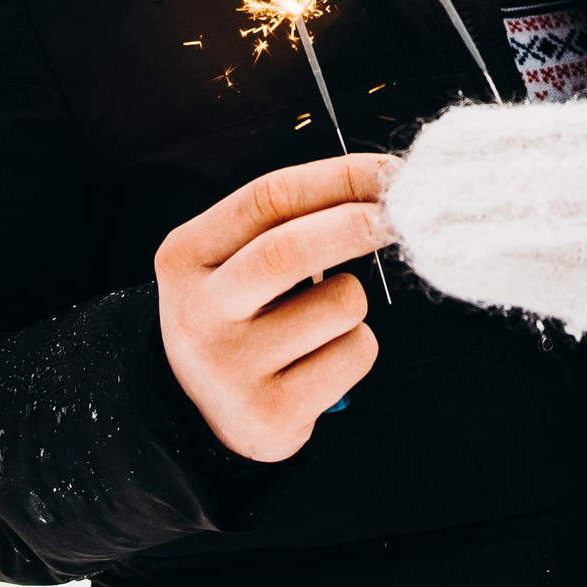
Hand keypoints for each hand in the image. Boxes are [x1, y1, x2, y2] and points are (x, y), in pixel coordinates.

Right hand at [155, 153, 398, 462]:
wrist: (200, 412)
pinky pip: (354, 353)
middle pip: (290, 249)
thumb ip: (289, 221)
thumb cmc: (239, 314)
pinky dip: (356, 347)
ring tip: (321, 320)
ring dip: (354, 299)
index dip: (339, 177)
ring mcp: (232, 367)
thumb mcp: (232, 261)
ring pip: (341, 302)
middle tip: (400, 218)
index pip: (268, 198)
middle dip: (358, 224)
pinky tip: (322, 362)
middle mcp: (199, 312)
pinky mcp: (271, 411)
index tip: (388, 173)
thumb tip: (380, 183)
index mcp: (186, 256)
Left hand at [386, 97, 586, 462]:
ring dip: (488, 234)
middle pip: (579, 180)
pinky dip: (521, 277)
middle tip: (410, 193)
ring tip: (421, 234)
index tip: (434, 143)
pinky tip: (462, 270)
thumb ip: (575, 169)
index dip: (503, 137)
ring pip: (581, 236)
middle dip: (482, 185)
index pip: (585, 131)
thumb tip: (457, 152)